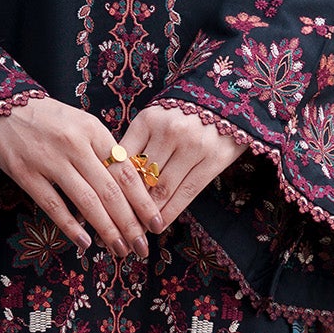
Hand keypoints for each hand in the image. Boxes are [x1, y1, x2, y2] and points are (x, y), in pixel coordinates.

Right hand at [0, 97, 163, 258]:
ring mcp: (49, 160)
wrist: (3, 105)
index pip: (126, 172)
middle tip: (142, 247)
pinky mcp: (26, 174)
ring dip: (106, 230)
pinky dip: (70, 227)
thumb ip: (103, 151)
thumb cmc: (49, 119)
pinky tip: (84, 244)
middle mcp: (75, 145)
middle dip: (130, 224)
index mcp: (93, 131)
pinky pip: (53, 206)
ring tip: (119, 250)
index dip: (143, 202)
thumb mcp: (82, 123)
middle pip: (110, 191)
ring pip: (86, 202)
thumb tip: (130, 187)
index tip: (156, 224)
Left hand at [119, 104, 244, 227]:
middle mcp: (169, 131)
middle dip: (127, 208)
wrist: (230, 100)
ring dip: (148, 215)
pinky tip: (160, 225)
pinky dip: (170, 213)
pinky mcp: (213, 159)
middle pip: (140, 179)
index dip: (111, 188)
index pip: (121, 160)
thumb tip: (113, 182)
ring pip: (161, 190)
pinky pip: (186, 193)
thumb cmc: (183, 115)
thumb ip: (137, 145)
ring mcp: (193, 145)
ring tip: (138, 232)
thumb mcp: (156, 120)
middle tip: (117, 230)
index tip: (103, 208)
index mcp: (148, 120)